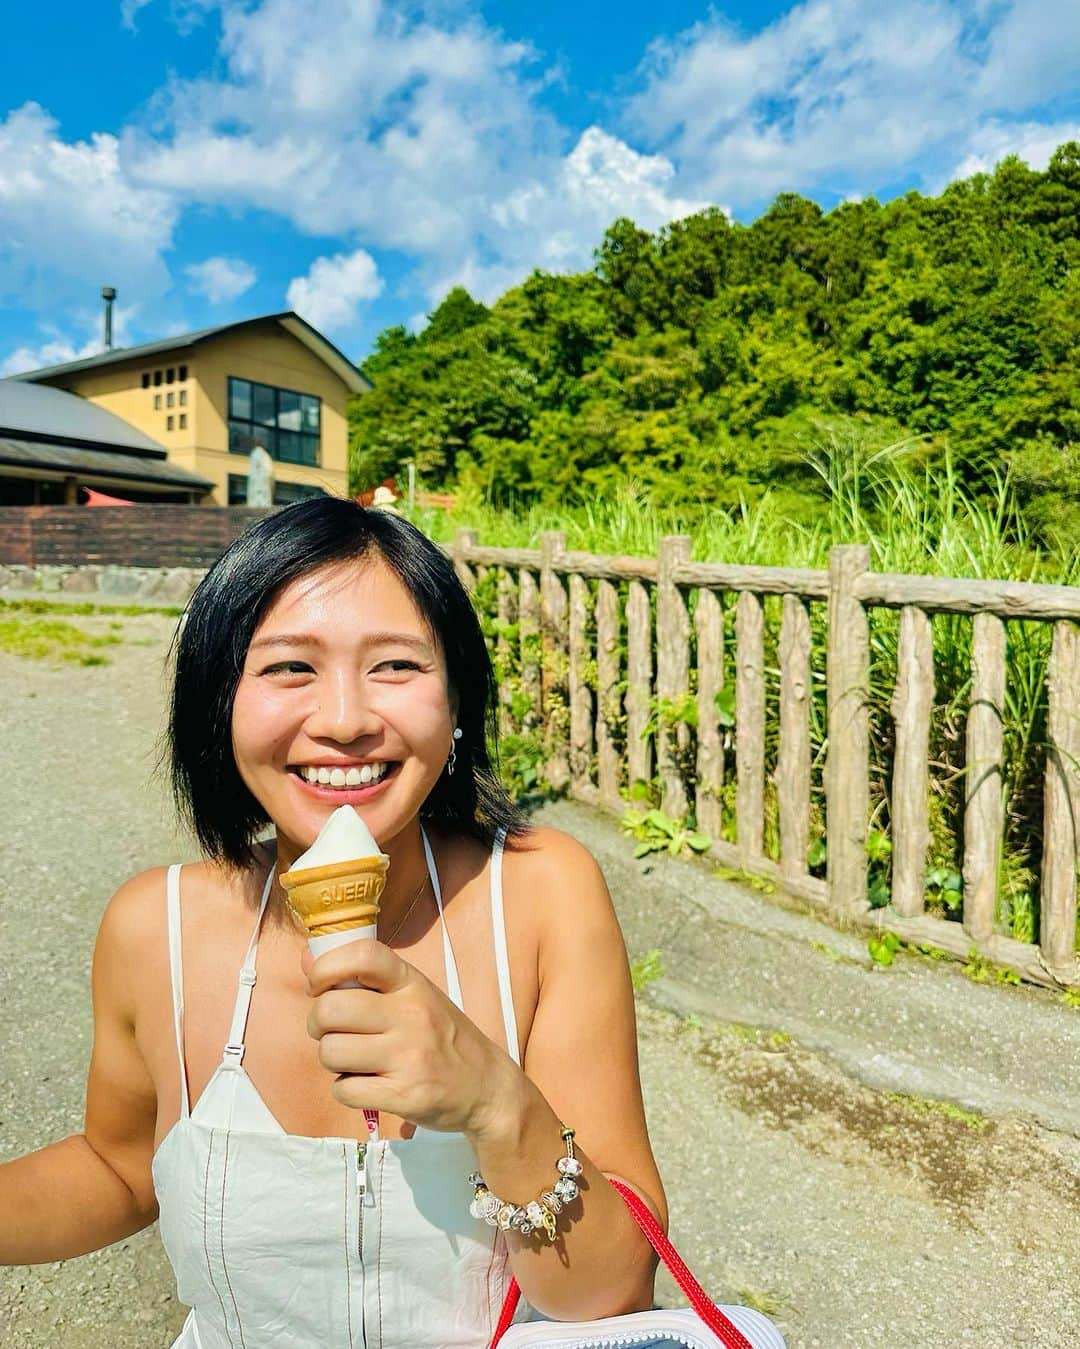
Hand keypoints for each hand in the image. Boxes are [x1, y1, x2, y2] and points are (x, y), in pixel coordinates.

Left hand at [304, 939, 520, 1137]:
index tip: (320, 984)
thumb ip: (365, 980)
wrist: (488, 1088)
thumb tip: (306, 959)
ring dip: (331, 1060)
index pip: (363, 955)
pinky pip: (344, 1089)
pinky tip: (367, 1084)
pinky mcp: (404, 1095)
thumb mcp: (415, 997)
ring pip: (330, 1052)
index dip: (327, 966)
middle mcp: (412, 1015)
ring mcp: (409, 1057)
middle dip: (318, 1024)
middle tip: (333, 1031)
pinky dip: (346, 1089)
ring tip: (354, 1060)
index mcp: (413, 984)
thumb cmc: (443, 1037)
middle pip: (330, 1010)